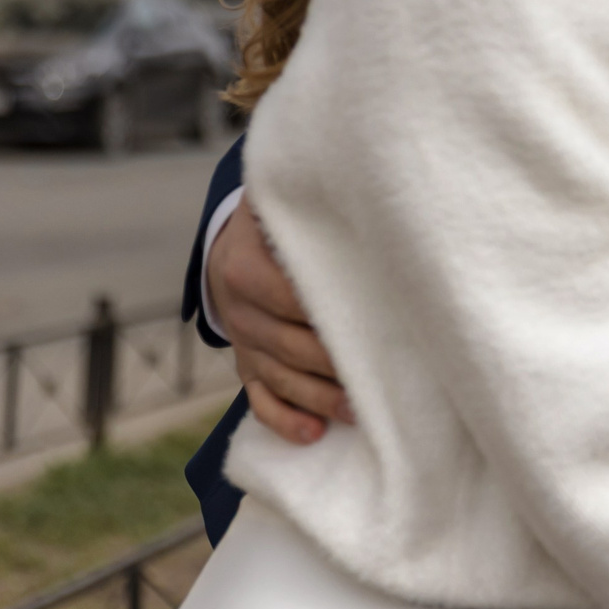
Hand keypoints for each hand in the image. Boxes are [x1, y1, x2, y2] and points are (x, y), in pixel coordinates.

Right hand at [208, 195, 352, 443]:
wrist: (229, 250)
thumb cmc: (274, 223)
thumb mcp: (276, 203)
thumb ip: (305, 198)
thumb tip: (352, 175)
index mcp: (244, 269)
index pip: (289, 297)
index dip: (328, 314)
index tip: (374, 322)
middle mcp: (240, 311)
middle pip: (289, 344)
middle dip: (334, 363)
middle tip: (380, 376)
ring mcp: (244, 343)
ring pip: (280, 378)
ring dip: (319, 398)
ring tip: (359, 412)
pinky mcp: (248, 366)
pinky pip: (259, 400)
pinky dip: (284, 420)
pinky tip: (314, 434)